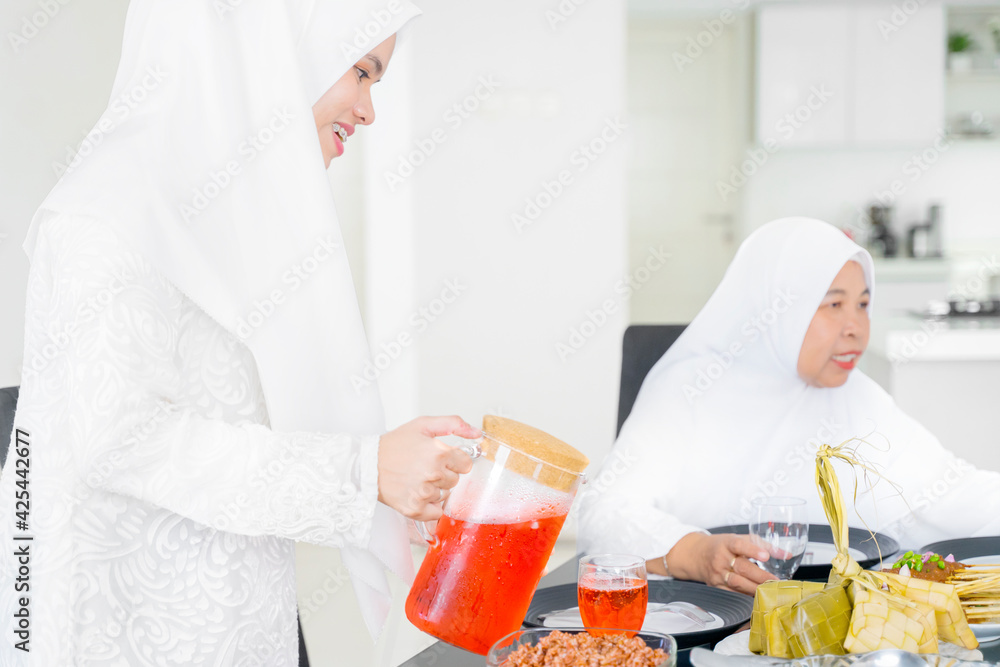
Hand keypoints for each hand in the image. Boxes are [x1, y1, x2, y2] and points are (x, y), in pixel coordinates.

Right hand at [377, 415, 480, 520]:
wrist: (366, 464)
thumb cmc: (394, 445)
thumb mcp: (423, 425)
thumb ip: (453, 424)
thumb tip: (477, 433)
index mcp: (439, 453)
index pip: (466, 464)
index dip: (454, 460)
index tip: (440, 459)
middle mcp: (433, 474)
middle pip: (455, 480)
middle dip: (444, 474)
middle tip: (424, 467)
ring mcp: (424, 494)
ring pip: (445, 495)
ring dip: (435, 489)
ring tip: (416, 479)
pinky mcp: (415, 509)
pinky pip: (436, 512)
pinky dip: (429, 506)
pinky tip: (415, 493)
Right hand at [661, 533, 776, 594]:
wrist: (696, 555)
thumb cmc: (720, 545)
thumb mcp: (738, 538)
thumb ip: (762, 545)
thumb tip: (786, 554)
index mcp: (727, 543)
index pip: (739, 545)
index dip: (753, 550)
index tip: (765, 556)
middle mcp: (721, 558)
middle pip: (742, 568)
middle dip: (761, 577)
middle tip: (776, 582)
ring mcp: (717, 573)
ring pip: (737, 583)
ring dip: (755, 588)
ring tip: (769, 591)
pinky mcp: (716, 586)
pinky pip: (732, 593)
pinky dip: (745, 596)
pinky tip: (756, 598)